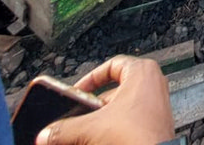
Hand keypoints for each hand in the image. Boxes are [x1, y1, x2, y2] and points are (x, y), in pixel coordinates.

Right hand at [36, 56, 174, 144]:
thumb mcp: (91, 128)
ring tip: (86, 133)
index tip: (77, 92)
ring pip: (120, 110)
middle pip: (113, 91)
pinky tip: (100, 141)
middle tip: (78, 118)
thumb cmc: (139, 136)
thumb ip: (65, 129)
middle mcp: (153, 86)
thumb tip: (47, 134)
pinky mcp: (155, 126)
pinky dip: (114, 131)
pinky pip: (130, 123)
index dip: (90, 79)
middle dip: (92, 107)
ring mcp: (156, 106)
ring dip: (101, 121)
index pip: (111, 66)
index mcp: (142, 72)